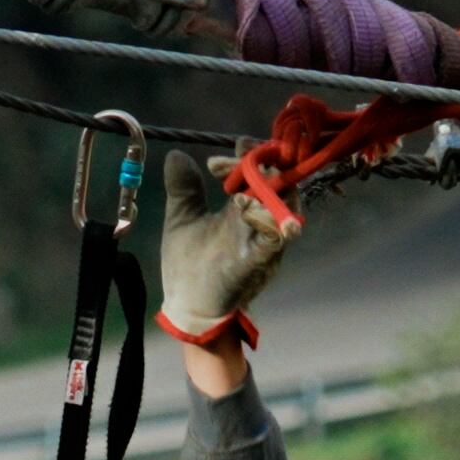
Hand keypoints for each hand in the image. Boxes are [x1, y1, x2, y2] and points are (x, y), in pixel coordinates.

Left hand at [156, 149, 298, 350]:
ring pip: (282, 208)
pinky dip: (273, 223)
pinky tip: (257, 208)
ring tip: (249, 176)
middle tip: (237, 156)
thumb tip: (177, 154)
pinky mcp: (256, 263)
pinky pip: (274, 241)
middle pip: (276, 184)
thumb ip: (184, 189)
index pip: (257, 172)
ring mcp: (261, 243)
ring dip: (270, 188)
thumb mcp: (182, 219)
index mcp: (242, 209)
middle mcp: (258, 223)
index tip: (229, 151)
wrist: (187, 308)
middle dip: (261, 165)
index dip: (249, 156)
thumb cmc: (188, 265)